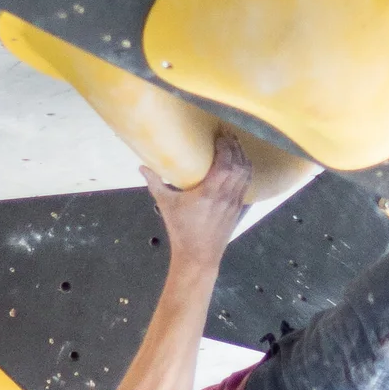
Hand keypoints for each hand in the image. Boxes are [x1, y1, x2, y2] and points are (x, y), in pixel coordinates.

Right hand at [143, 128, 250, 264]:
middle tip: (227, 133)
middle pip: (238, 164)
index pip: (225, 162)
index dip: (225, 145)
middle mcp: (226, 195)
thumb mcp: (166, 205)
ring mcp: (235, 202)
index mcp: (209, 192)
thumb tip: (141, 167)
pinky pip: (247, 184)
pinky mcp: (239, 209)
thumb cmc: (181, 230)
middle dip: (235, 145)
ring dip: (243, 156)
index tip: (219, 133)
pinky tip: (242, 163)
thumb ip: (155, 183)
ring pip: (246, 173)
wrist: (198, 256)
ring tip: (235, 144)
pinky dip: (246, 170)